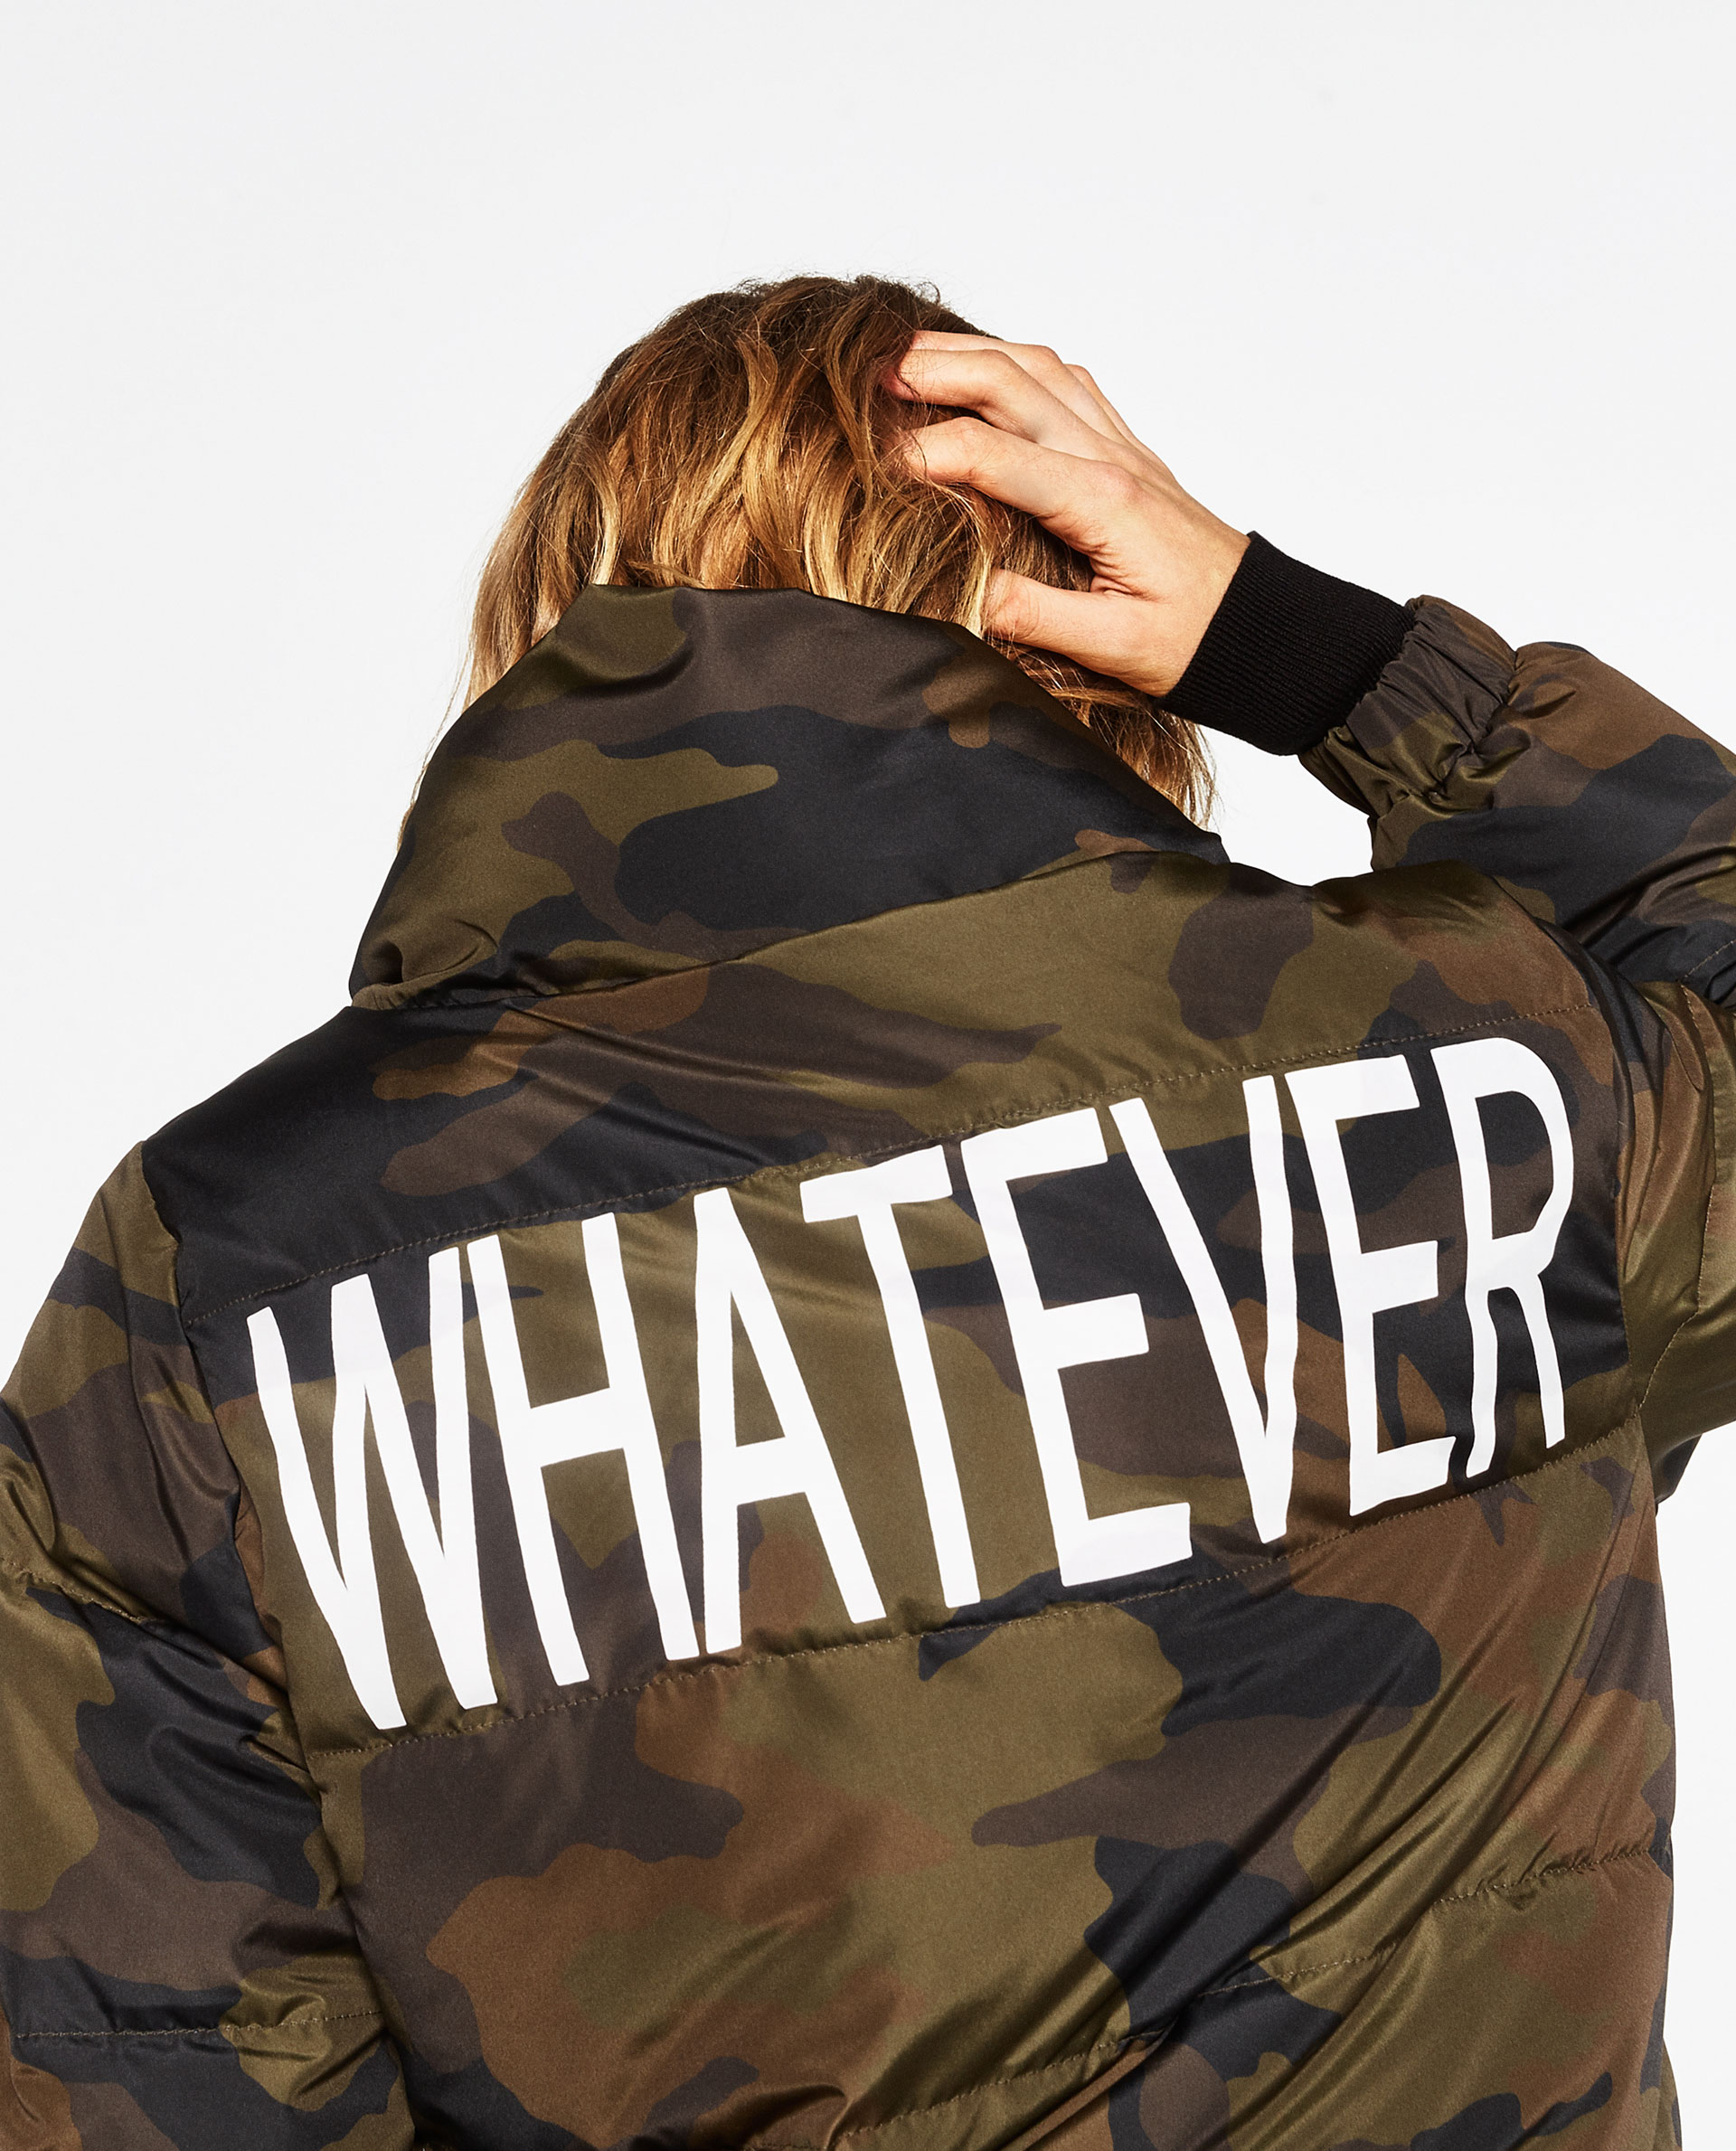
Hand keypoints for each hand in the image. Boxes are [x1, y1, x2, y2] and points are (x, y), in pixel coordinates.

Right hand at [891, 332, 1247, 697]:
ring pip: (1038, 368)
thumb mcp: (1114, 647)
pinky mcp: (1128, 452)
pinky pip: (1070, 383)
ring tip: (910, 356)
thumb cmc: (1197, 641)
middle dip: (935, 369)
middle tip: (871, 374)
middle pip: (1009, 382)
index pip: (991, 455)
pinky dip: (1018, 363)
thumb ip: (1033, 618)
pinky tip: (990, 370)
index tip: (872, 465)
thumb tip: (959, 598)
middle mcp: (1109, 457)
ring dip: (972, 352)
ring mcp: (1120, 446)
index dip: (924, 453)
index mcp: (1100, 501)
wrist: (1263, 628)